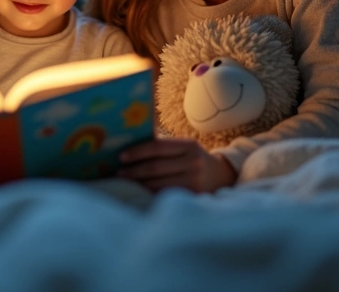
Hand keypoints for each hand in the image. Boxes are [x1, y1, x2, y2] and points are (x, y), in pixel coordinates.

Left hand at [117, 138, 236, 192]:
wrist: (220, 176)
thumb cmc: (192, 158)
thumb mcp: (183, 147)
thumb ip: (162, 145)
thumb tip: (130, 142)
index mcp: (189, 146)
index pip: (158, 147)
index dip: (137, 151)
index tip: (121, 156)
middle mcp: (193, 162)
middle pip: (156, 167)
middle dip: (133, 170)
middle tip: (117, 172)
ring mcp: (194, 181)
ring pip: (158, 184)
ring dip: (138, 183)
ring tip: (124, 181)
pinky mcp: (193, 196)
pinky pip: (165, 194)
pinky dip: (149, 193)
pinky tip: (138, 191)